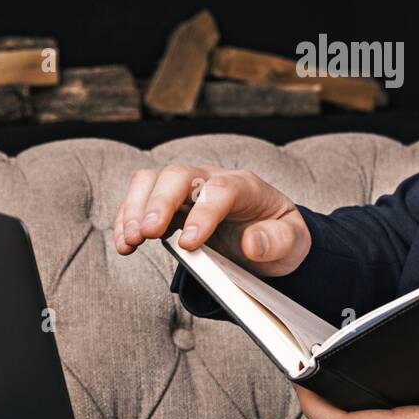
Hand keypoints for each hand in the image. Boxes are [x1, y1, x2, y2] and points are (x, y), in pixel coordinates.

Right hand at [112, 164, 310, 277]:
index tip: (190, 243)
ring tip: (131, 240)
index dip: (204, 213)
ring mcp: (188, 188)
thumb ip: (278, 241)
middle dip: (160, 203)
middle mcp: (212, 179)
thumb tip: (253, 242)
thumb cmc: (280, 235)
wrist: (269, 235)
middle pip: (180, 175)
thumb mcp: (293, 243)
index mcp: (246, 186)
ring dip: (137, 208)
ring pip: (153, 180)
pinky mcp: (170, 203)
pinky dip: (128, 219)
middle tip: (148, 234)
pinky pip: (141, 199)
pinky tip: (125, 243)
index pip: (222, 189)